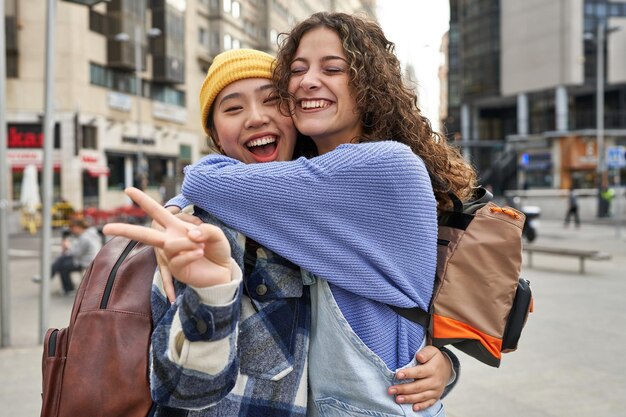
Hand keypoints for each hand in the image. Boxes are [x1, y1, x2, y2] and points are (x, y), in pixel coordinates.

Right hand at [103, 187, 231, 287]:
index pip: (158, 211)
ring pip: (170, 246)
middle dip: (125, 230)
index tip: (127, 189)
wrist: (223, 271)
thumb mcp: (217, 234)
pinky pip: (178, 261)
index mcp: (177, 227)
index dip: (143, 201)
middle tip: (105, 228)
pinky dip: (191, 255)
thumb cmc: (217, 249)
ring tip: (202, 247)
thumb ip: (206, 230)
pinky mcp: (177, 270)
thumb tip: (191, 236)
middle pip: (145, 234)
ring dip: (188, 244)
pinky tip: (200, 255)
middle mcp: (170, 240)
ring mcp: (172, 257)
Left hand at [388, 346, 451, 410]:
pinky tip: (413, 408)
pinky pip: (429, 403)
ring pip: (421, 396)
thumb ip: (425, 353)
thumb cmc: (435, 359)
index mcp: (433, 369)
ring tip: (397, 399)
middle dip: (404, 389)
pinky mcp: (435, 397)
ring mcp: (435, 390)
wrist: (446, 368)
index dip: (408, 374)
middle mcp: (435, 381)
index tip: (397, 375)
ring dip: (409, 399)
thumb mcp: (432, 351)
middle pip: (418, 386)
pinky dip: (421, 406)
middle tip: (391, 390)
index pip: (419, 372)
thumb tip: (419, 357)